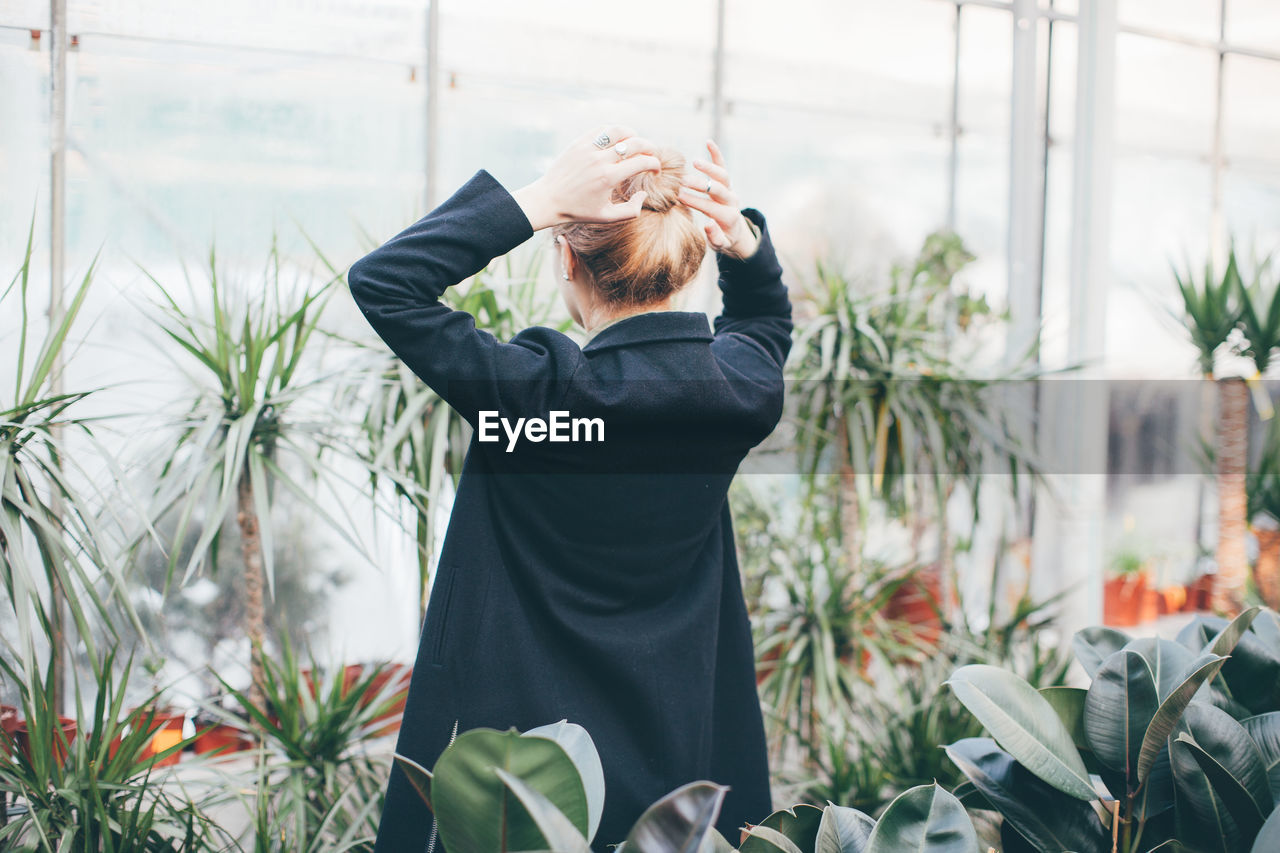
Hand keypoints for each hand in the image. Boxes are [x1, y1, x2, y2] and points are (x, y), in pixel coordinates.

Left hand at [511, 126, 662, 230]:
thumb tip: (644, 194)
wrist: (548, 200)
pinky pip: (601, 130)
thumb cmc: (578, 211)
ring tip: (636, 141)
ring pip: (618, 130)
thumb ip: (632, 210)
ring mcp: (588, 149)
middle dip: (650, 147)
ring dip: (632, 133)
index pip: (642, 162)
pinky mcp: (579, 143)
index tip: (656, 169)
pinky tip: (618, 139)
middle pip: (634, 143)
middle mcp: (599, 160)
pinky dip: (613, 132)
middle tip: (652, 153)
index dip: (655, 164)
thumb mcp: (607, 217)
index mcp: (609, 178)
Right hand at [677, 139, 758, 259]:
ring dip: (709, 168)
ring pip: (723, 175)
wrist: (735, 231)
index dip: (695, 201)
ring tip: (694, 162)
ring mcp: (730, 189)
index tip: (679, 197)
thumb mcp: (720, 244)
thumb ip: (715, 237)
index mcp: (729, 216)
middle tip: (683, 181)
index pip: (711, 207)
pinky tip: (708, 142)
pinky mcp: (728, 183)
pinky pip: (723, 166)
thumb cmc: (723, 239)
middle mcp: (732, 200)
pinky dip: (716, 154)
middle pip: (718, 189)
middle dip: (700, 185)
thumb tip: (708, 224)